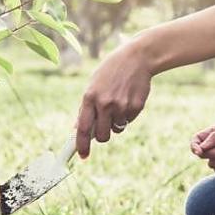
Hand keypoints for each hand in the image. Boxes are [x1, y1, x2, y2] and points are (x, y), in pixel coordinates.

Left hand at [76, 41, 152, 158]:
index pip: (82, 128)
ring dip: (116, 123)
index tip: (83, 156)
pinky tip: (128, 99)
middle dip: (102, 136)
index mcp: (90, 97)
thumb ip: (85, 107)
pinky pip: (128, 121)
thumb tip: (77, 128)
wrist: (137, 58)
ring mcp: (121, 106)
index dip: (81, 145)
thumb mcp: (93, 85)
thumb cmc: (111, 71)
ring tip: (118, 104)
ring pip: (117, 129)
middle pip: (102, 136)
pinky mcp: (136, 107)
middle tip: (104, 127)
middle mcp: (105, 103)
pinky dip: (127, 115)